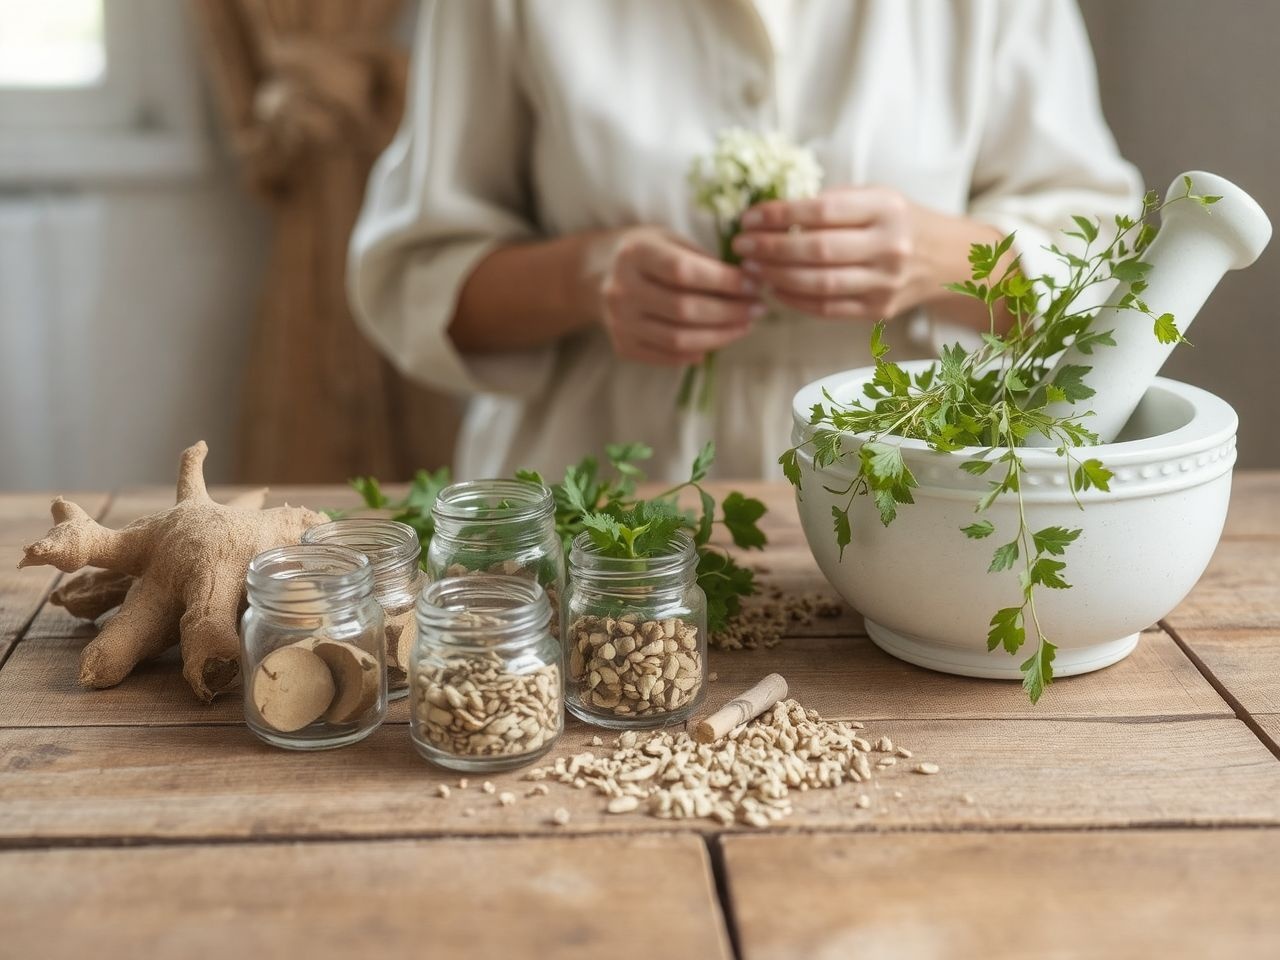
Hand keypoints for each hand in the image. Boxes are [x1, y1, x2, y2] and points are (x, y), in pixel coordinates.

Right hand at [593, 227, 762, 366]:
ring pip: (677, 338)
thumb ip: (703, 259)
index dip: (723, 282)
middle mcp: (621, 289)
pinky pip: (665, 356)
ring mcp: (619, 321)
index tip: (753, 285)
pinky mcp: (621, 345)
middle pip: (683, 309)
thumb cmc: (647, 252)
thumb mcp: (670, 239)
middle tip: (757, 309)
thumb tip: (747, 283)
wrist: (597, 274)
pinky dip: (695, 352)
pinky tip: (715, 341)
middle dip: (729, 312)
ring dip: (719, 336)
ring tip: (743, 326)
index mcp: (634, 253)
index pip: (684, 272)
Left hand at [731, 187, 942, 320]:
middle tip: (742, 246)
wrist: (947, 259)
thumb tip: (772, 214)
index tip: (749, 217)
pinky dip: (795, 300)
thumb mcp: (877, 197)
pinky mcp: (879, 310)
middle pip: (817, 250)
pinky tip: (775, 288)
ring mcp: (886, 282)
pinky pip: (827, 308)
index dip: (779, 215)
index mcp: (886, 208)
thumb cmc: (899, 222)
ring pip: (819, 283)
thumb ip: (832, 203)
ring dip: (777, 276)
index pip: (822, 211)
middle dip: (770, 248)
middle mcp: (889, 246)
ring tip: (752, 268)